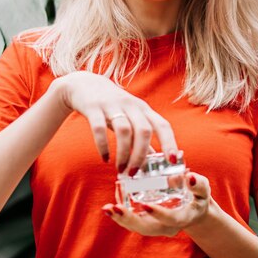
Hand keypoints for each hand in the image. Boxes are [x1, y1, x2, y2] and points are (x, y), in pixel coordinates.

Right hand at [53, 71, 177, 172]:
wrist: (84, 84)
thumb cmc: (112, 106)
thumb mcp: (130, 117)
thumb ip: (140, 137)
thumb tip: (154, 159)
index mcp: (143, 109)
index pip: (162, 125)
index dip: (170, 142)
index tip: (173, 161)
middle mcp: (131, 105)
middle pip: (144, 130)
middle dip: (141, 155)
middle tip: (134, 173)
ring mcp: (112, 105)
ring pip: (124, 130)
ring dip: (123, 153)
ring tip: (121, 169)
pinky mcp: (94, 107)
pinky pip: (99, 128)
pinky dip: (103, 146)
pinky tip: (105, 158)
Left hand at [102, 172, 210, 235]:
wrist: (194, 208)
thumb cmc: (198, 196)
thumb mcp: (203, 189)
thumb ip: (197, 184)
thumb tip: (188, 176)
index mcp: (182, 219)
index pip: (170, 219)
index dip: (158, 214)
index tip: (146, 205)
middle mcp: (167, 227)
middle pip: (146, 228)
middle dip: (129, 219)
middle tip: (114, 208)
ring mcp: (156, 226)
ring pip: (136, 226)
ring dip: (121, 218)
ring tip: (107, 208)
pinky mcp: (147, 221)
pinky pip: (132, 220)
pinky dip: (121, 213)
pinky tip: (110, 203)